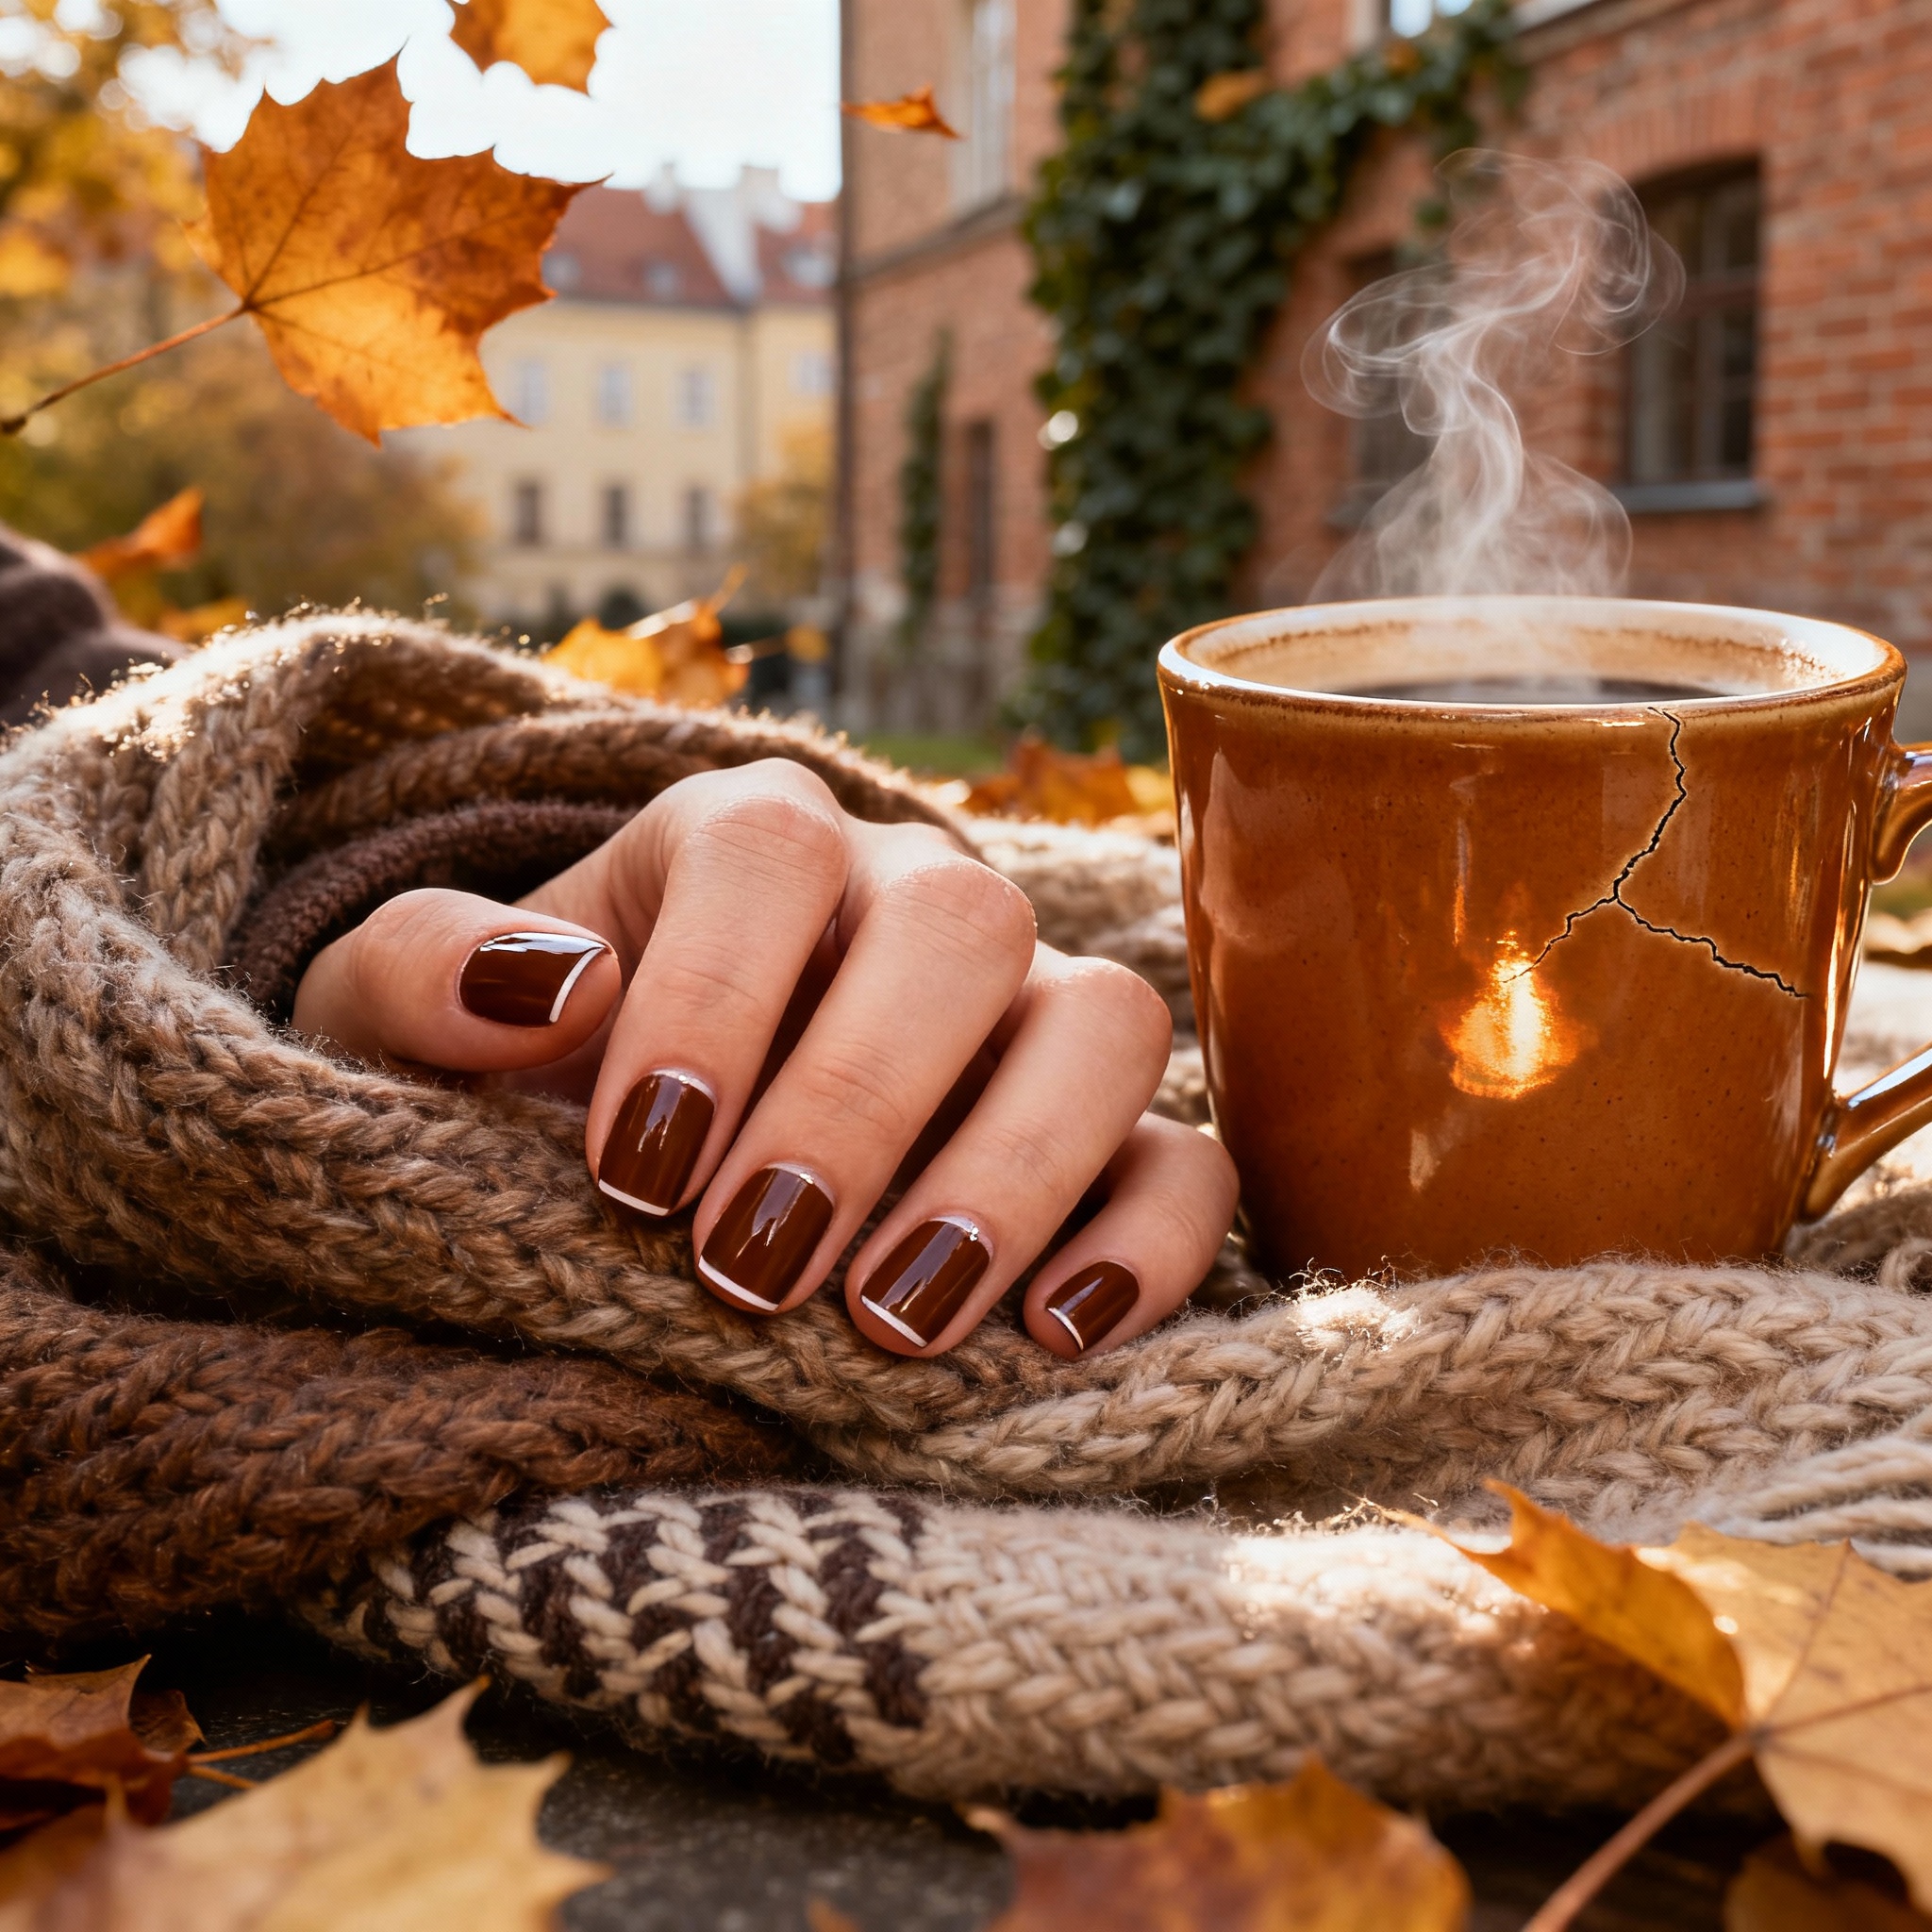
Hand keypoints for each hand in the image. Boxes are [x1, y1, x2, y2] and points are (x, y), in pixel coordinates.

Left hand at [292, 760, 1237, 1356]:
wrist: (611, 1176)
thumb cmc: (504, 1090)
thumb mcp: (396, 1032)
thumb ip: (416, 978)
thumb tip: (541, 985)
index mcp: (747, 839)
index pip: (771, 856)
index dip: (715, 1004)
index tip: (635, 1173)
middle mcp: (912, 896)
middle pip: (962, 929)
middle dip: (859, 1106)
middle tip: (750, 1271)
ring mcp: (1027, 1014)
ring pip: (1104, 1025)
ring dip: (1010, 1171)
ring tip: (892, 1324)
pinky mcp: (1105, 1141)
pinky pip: (1188, 1161)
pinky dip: (1146, 1245)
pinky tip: (1048, 1338)